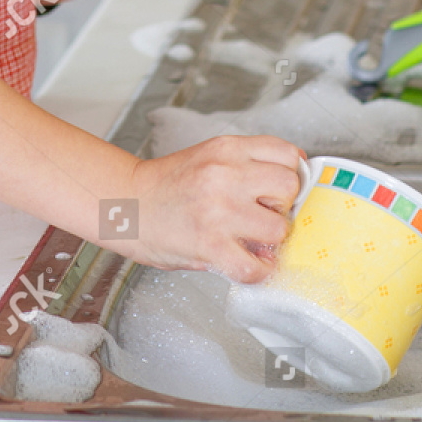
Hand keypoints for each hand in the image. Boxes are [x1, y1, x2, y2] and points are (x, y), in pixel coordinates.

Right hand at [127, 135, 303, 281]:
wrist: (126, 204)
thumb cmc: (168, 185)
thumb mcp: (209, 156)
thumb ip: (247, 163)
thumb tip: (294, 179)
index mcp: (227, 149)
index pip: (287, 154)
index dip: (291, 174)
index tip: (282, 190)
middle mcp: (225, 175)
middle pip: (289, 188)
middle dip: (282, 205)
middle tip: (265, 214)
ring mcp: (218, 211)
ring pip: (279, 228)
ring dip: (270, 239)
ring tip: (252, 239)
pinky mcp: (209, 245)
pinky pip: (254, 267)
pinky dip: (258, 271)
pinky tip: (249, 264)